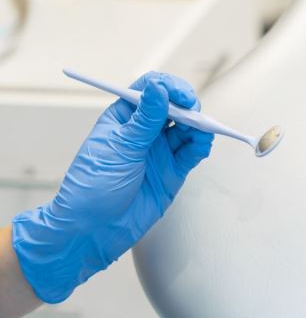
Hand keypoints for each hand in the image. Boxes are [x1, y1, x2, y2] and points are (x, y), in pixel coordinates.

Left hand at [10, 72, 213, 302]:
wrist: (92, 230)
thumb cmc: (92, 187)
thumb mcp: (118, 148)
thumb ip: (145, 120)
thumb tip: (159, 89)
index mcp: (123, 118)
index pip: (149, 90)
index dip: (167, 87)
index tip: (179, 95)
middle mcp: (143, 132)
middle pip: (173, 107)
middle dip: (187, 106)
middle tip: (194, 113)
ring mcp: (159, 151)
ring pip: (187, 129)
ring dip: (198, 126)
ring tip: (202, 131)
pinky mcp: (172, 171)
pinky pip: (192, 152)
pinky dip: (201, 145)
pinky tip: (202, 144)